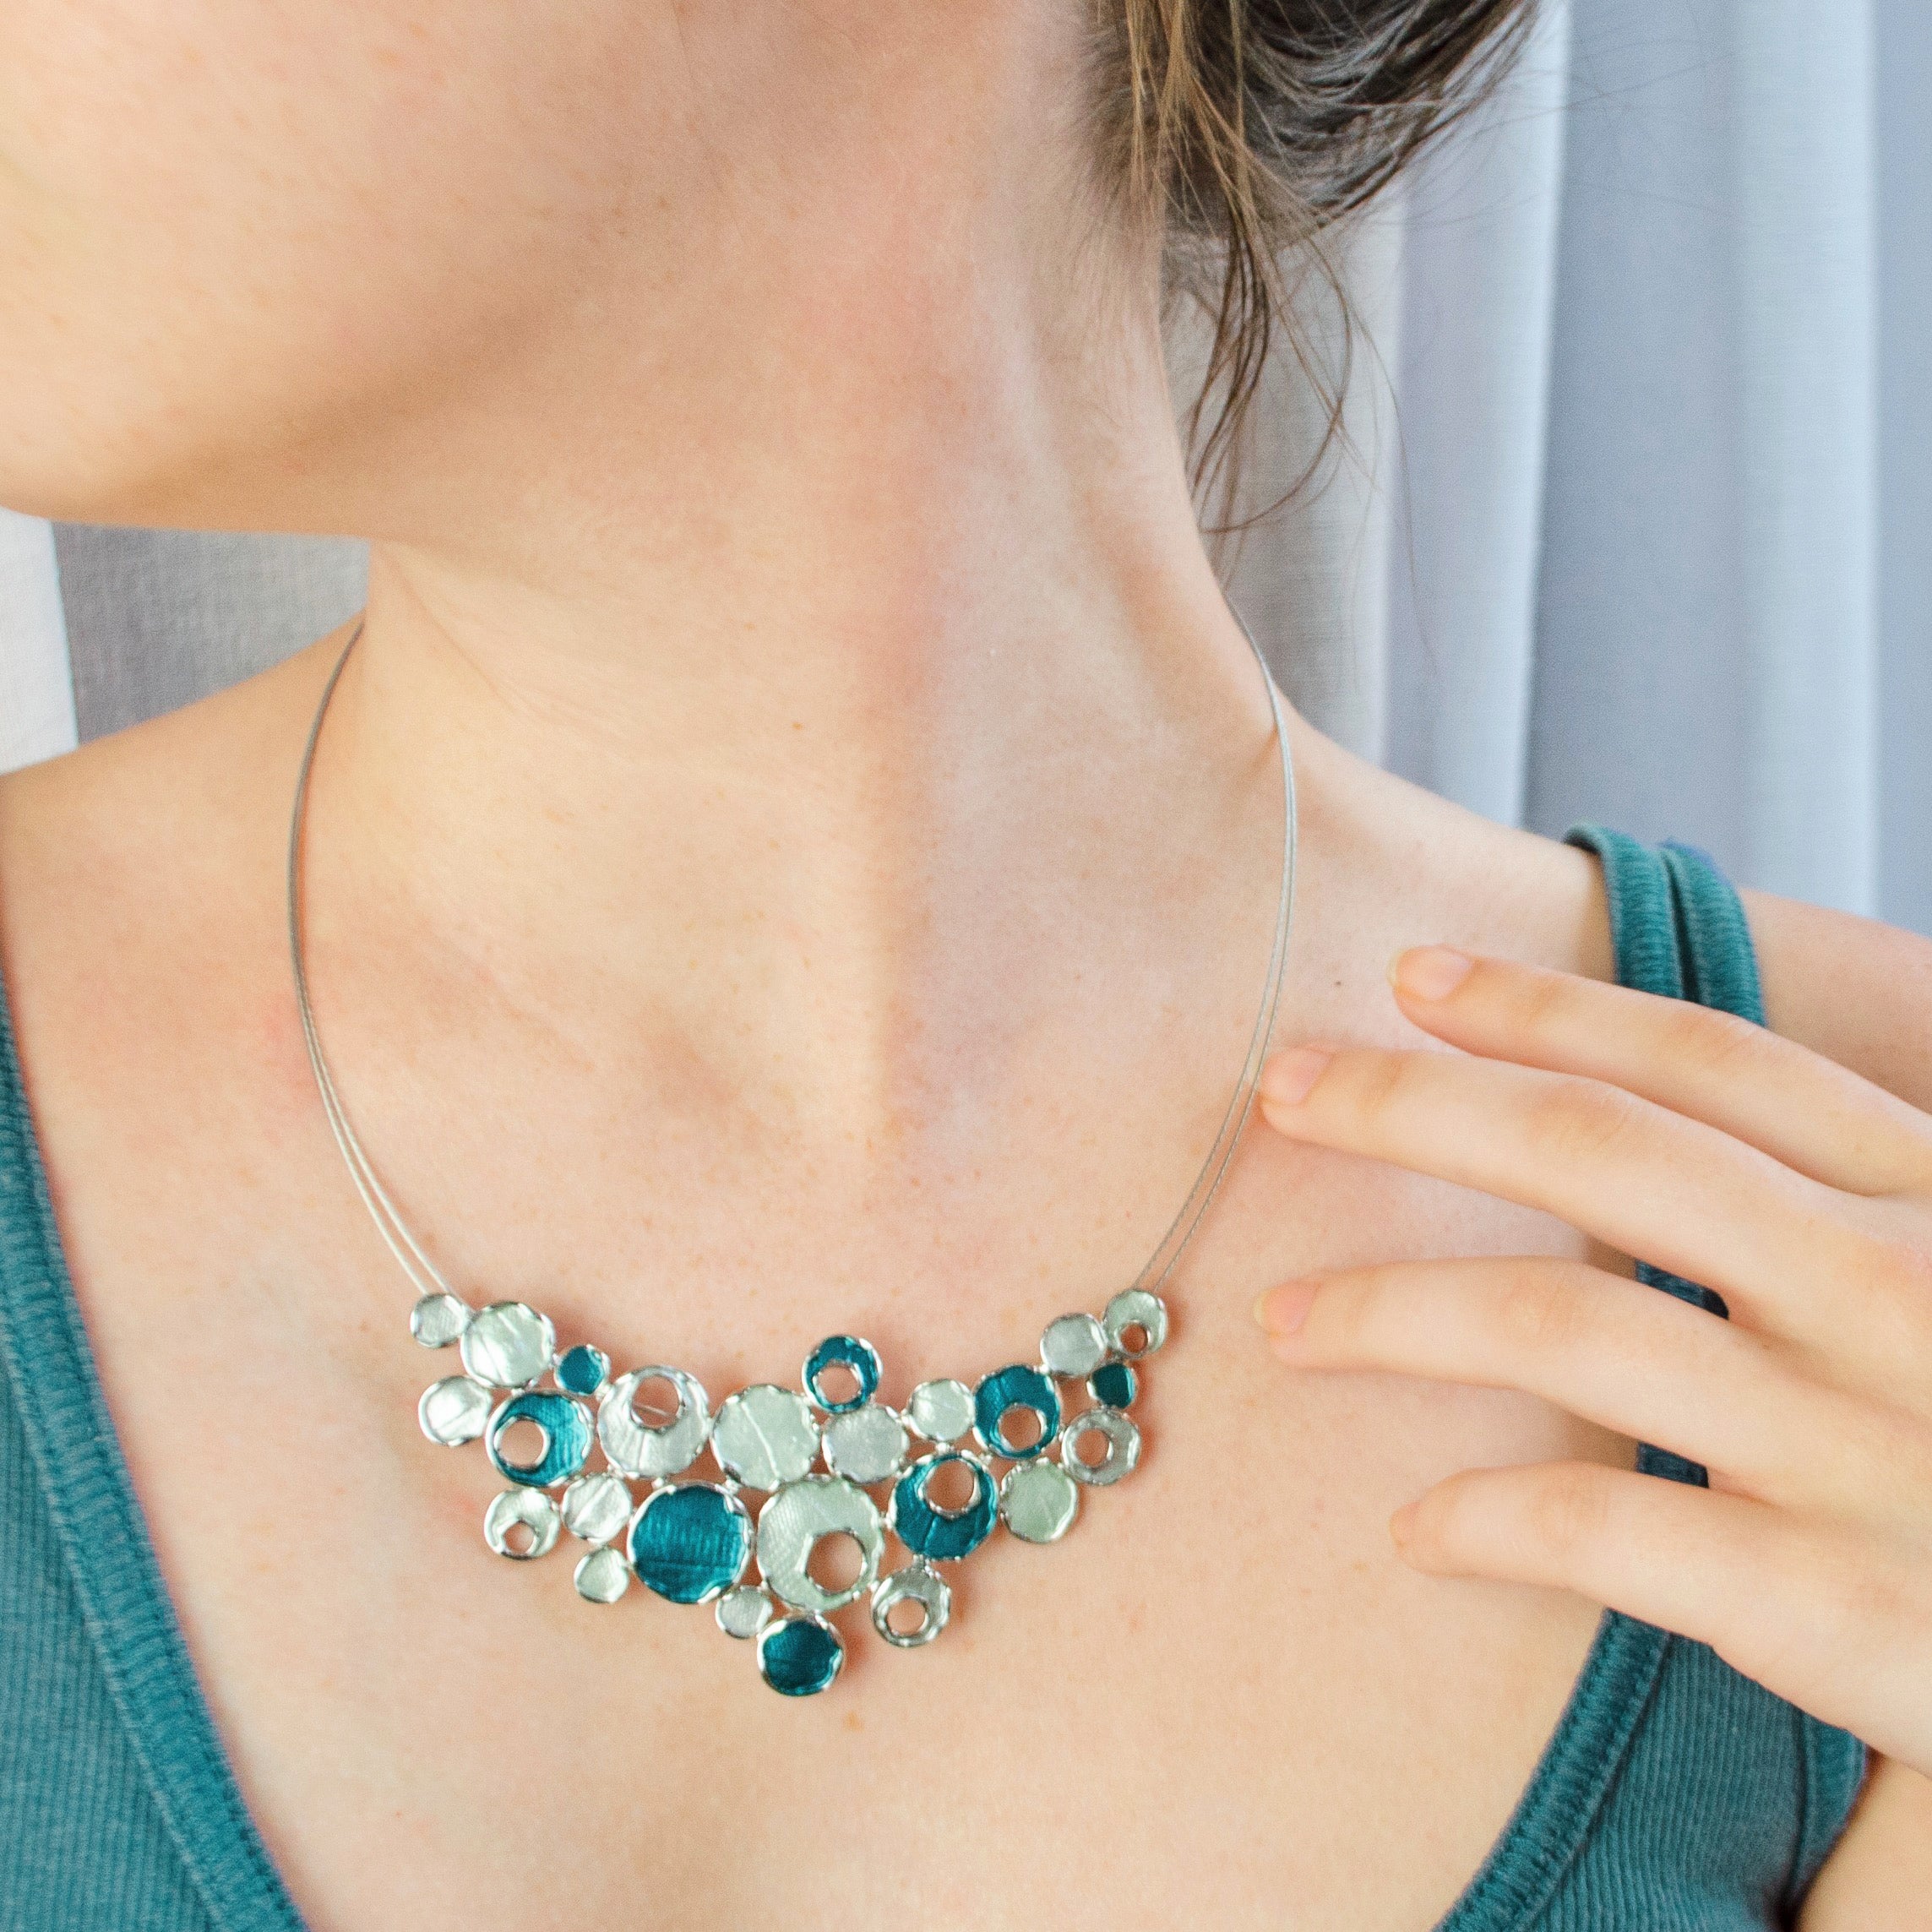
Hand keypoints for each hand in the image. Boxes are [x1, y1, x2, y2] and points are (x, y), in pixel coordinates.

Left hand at [1251, 946, 1931, 1776]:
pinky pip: (1605, 1524)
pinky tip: (1414, 1528)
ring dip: (1388, 1311)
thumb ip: (1832, 1210)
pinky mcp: (1843, 1600)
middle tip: (1284, 1090)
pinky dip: (1482, 1517)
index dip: (1544, 1006)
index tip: (1409, 975)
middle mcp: (1897, 1288)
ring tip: (1287, 1320)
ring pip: (1562, 1324)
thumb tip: (1639, 1139)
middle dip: (1414, 1105)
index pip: (1707, 1061)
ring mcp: (1868, 1443)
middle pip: (1599, 1149)